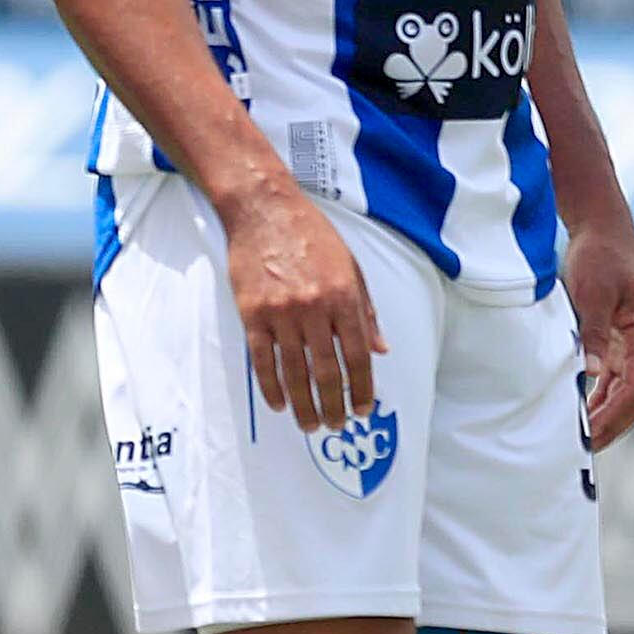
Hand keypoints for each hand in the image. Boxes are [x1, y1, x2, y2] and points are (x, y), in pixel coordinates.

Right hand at [220, 180, 381, 433]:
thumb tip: (380, 349)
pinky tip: (279, 404)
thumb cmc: (311, 234)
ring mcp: (282, 313)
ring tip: (309, 424)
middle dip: (334, 405)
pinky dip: (272, 387)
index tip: (363, 408)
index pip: (358, 356)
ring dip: (304, 404)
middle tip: (336, 425)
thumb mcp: (352, 266)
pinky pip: (263, 360)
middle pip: (328, 372)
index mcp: (344, 296)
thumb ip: (366, 310)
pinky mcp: (253, 313)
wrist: (264, 208)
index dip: (363, 388)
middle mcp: (315, 308)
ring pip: (295, 373)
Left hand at [563, 221, 633, 450]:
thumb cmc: (600, 257)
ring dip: (608, 417)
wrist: (603, 230)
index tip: (589, 436)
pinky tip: (581, 413)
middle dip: (614, 426)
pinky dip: (601, 400)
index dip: (615, 416)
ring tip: (581, 439)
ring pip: (627, 393)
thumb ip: (593, 332)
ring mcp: (632, 345)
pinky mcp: (618, 342)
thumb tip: (592, 373)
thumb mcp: (593, 293)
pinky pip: (614, 381)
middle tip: (584, 450)